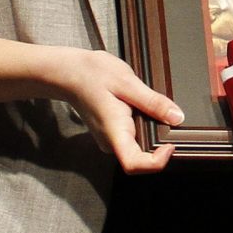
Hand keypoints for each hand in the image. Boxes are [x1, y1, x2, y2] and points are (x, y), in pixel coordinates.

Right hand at [0, 35, 184, 174]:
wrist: (57, 65)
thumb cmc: (87, 70)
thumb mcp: (122, 79)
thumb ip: (150, 100)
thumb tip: (175, 116)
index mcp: (113, 129)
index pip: (135, 166)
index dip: (156, 164)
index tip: (169, 144)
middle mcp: (109, 138)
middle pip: (137, 160)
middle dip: (160, 149)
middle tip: (174, 127)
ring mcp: (107, 135)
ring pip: (134, 147)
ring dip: (152, 135)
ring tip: (162, 114)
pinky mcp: (107, 128)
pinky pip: (129, 136)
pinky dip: (143, 127)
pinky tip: (148, 108)